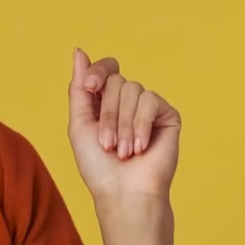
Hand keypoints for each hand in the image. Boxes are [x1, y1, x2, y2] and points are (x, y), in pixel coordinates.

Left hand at [67, 49, 181, 199]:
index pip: (105, 69)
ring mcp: (147, 108)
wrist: (125, 193)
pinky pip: (150, 100)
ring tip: (124, 152)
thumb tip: (79, 51)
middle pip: (116, 81)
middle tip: (107, 144)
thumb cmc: (99, 167)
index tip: (89, 88)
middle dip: (108, 114)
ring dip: (123, 124)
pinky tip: (141, 147)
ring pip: (133, 90)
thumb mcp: (79, 124)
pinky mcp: (166, 115)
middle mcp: (127, 102)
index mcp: (105, 102)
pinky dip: (141, 125)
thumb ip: (78, 88)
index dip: (97, 72)